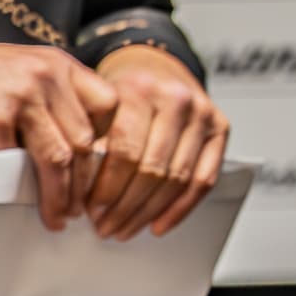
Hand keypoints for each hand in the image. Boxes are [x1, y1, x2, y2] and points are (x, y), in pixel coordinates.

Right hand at [0, 41, 120, 231]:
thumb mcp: (33, 73)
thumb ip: (60, 101)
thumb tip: (87, 156)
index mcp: (62, 65)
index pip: (108, 106)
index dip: (106, 142)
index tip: (99, 170)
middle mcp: (47, 77)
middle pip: (84, 139)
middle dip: (85, 182)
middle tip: (82, 208)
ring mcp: (20, 97)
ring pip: (57, 158)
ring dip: (60, 195)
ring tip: (61, 217)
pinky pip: (14, 163)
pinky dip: (20, 186)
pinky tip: (23, 201)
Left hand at [87, 47, 232, 239]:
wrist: (158, 66)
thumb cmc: (124, 92)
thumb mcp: (98, 104)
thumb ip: (90, 138)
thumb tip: (75, 189)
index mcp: (140, 89)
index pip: (124, 151)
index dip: (106, 189)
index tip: (90, 213)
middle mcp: (176, 98)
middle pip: (152, 169)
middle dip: (125, 207)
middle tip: (106, 228)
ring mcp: (202, 113)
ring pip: (177, 178)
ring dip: (149, 212)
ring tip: (126, 229)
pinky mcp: (220, 127)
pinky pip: (204, 179)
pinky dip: (181, 208)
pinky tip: (161, 224)